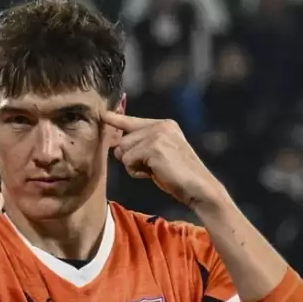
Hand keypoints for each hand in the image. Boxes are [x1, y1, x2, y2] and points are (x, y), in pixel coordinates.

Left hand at [103, 112, 223, 207]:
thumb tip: (117, 148)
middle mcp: (160, 125)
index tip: (103, 113)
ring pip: (123, 150)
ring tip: (153, 171)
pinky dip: (136, 171)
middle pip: (123, 140)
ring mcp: (157, 135)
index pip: (133, 121)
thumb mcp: (158, 156)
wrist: (198, 188)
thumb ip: (141, 147)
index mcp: (164, 124)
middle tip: (150, 168)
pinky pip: (128, 160)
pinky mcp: (153, 147)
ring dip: (133, 165)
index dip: (116, 119)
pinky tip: (153, 174)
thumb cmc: (178, 176)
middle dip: (130, 157)